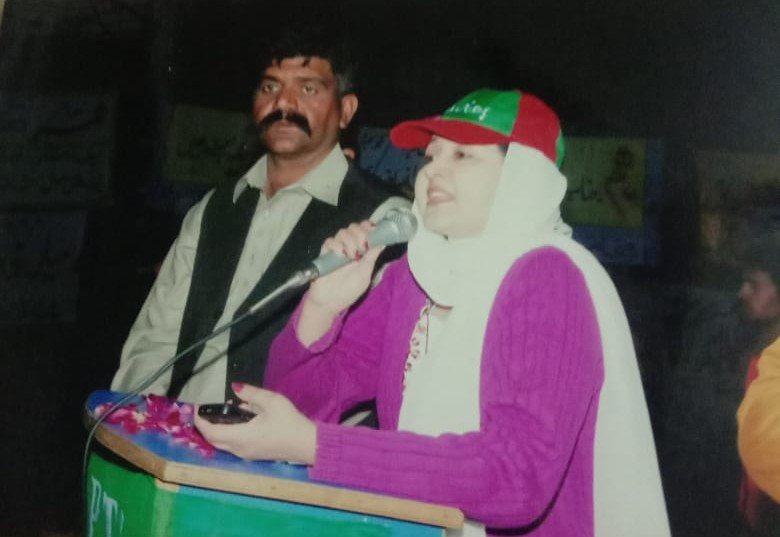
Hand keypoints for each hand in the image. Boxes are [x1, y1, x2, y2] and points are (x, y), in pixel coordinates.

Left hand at [194, 383, 315, 464]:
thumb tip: (235, 387)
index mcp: (241, 436)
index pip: (210, 432)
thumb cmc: (290, 422)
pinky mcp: (253, 455)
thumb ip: (251, 394)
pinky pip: (232, 446)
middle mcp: (239, 449)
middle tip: (204, 411)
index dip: (200, 421)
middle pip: (213, 440)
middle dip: (204, 426)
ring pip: (222, 444)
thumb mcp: (273, 402)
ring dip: (216, 431)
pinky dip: (227, 435)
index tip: (196, 407)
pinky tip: (237, 422)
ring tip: (219, 414)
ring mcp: (246, 454)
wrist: (308, 444)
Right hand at [298, 221, 383, 344]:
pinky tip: (341, 255)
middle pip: (354, 227)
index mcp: (361, 251)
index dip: (369, 227)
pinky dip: (337, 245)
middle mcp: (349, 247)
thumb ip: (371, 258)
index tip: (373, 231)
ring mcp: (336, 249)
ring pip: (342, 232)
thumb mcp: (364, 275)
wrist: (329, 303)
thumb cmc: (348, 291)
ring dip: (350, 241)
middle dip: (360, 234)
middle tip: (362, 247)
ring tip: (351, 256)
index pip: (365, 230)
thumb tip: (383, 242)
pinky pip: (329, 241)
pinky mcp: (325, 253)